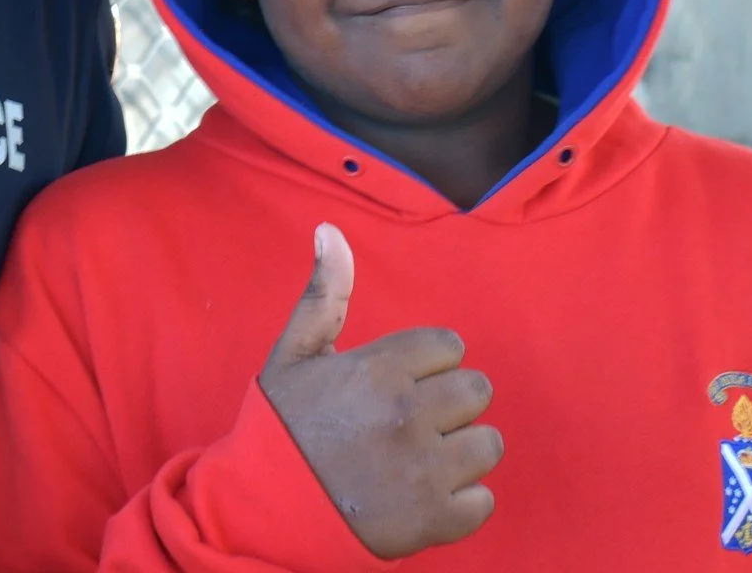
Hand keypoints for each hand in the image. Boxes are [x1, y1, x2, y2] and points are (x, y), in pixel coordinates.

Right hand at [257, 225, 500, 558]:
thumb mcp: (294, 354)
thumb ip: (323, 294)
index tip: (399, 383)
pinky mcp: (434, 520)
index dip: (427, 365)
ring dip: (459, 452)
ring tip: (418, 459)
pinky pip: (483, 500)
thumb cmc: (281, 426)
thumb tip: (329, 229)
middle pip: (477, 390)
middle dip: (449, 403)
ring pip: (487, 444)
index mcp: (379, 369)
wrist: (264, 511)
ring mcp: (425, 471)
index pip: (450, 347)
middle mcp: (408, 415)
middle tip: (412, 421)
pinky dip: (459, 502)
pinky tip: (421, 495)